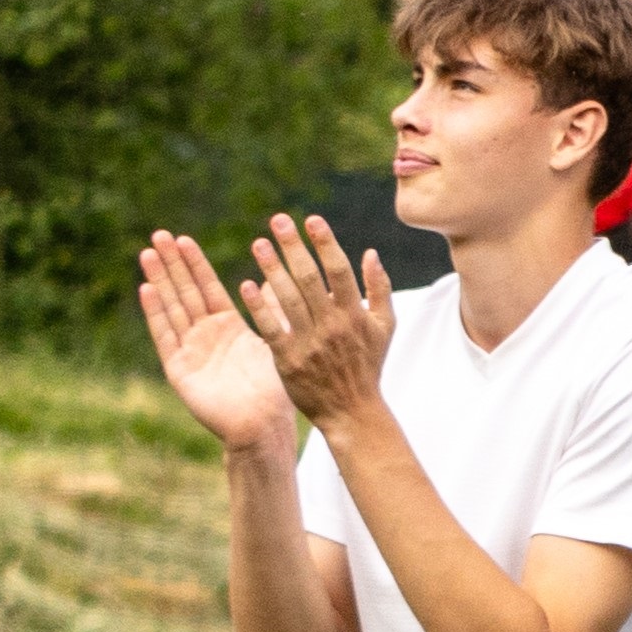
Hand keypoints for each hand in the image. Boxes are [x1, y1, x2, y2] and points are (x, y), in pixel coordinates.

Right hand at [134, 234, 288, 452]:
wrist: (265, 425)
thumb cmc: (274, 389)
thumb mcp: (274, 340)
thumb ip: (271, 310)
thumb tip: (273, 277)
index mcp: (228, 327)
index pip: (207, 288)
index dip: (195, 264)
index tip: (183, 238)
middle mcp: (205, 335)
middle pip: (185, 292)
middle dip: (172, 264)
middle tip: (158, 234)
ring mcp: (190, 351)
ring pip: (172, 308)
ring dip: (160, 281)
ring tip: (147, 253)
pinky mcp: (179, 369)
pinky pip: (165, 336)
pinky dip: (156, 313)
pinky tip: (146, 289)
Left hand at [236, 212, 396, 427]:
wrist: (353, 411)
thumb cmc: (367, 366)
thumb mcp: (385, 327)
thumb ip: (380, 289)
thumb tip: (371, 253)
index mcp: (355, 314)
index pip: (339, 270)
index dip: (325, 243)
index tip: (311, 220)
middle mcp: (333, 324)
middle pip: (310, 278)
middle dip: (294, 247)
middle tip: (278, 220)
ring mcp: (310, 342)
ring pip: (288, 299)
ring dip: (272, 268)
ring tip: (258, 244)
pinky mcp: (289, 360)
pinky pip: (271, 328)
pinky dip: (259, 307)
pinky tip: (246, 285)